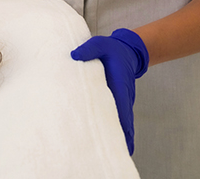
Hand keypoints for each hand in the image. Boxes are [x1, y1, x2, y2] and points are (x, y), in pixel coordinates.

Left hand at [71, 28, 148, 154]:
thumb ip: (89, 49)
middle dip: (122, 139)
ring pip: (122, 123)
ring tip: (113, 154)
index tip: (120, 141)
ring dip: (120, 138)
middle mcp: (123, 97)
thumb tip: (74, 56)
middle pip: (125, 123)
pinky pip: (118, 119)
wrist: (125, 50)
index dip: (121, 126)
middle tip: (117, 156)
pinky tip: (111, 142)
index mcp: (119, 85)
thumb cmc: (111, 49)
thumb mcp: (100, 44)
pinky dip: (117, 131)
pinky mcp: (118, 101)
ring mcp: (122, 101)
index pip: (121, 109)